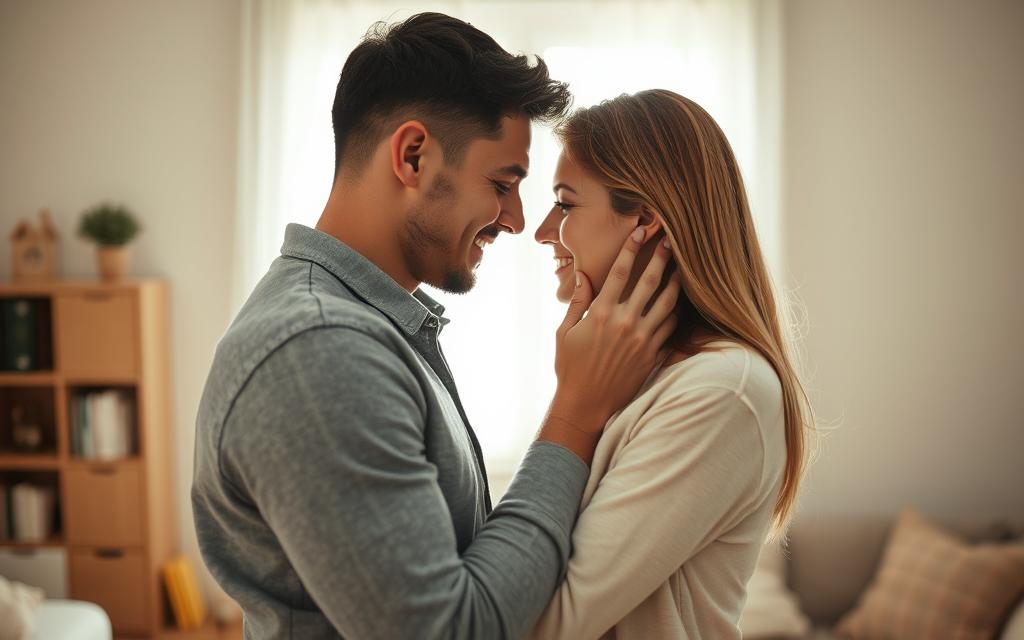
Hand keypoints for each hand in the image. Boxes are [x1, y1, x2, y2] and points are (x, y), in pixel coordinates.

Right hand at [550, 226, 679, 435]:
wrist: (586, 404)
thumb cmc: (570, 367)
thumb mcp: (565, 332)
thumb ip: (577, 302)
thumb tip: (582, 275)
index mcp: (601, 314)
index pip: (619, 273)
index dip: (630, 249)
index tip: (639, 232)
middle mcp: (625, 323)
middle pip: (650, 282)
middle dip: (662, 258)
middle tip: (671, 240)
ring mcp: (642, 340)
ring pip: (667, 304)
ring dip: (676, 283)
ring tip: (683, 268)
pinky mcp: (652, 355)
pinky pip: (670, 328)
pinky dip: (677, 313)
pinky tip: (680, 302)